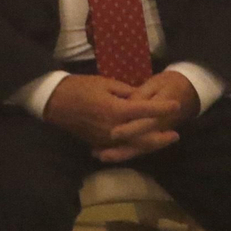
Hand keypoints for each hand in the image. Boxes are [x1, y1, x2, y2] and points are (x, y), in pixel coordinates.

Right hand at [43, 74, 180, 161]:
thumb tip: (140, 98)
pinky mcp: (99, 142)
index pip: (146, 110)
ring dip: (151, 144)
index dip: (162, 108)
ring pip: (134, 146)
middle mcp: (114, 128)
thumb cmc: (79, 87)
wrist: (54, 101)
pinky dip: (134, 147)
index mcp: (116, 110)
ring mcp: (106, 138)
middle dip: (161, 136)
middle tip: (176, 134)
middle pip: (144, 136)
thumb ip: (126, 92)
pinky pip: (121, 148)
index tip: (176, 105)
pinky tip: (142, 145)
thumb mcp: (104, 82)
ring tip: (164, 141)